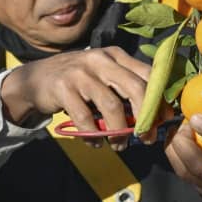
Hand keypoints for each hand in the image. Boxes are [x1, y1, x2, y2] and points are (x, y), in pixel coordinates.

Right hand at [1, 46, 172, 147]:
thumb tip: (156, 117)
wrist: (36, 79)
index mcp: (116, 55)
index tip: (166, 120)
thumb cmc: (79, 82)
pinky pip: (85, 118)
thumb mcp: (104, 76)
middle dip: (146, 118)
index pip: (148, 75)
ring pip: (112, 106)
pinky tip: (96, 143)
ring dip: (119, 132)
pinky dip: (93, 136)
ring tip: (120, 146)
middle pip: (135, 88)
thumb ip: (127, 89)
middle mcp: (101, 60)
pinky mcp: (63, 88)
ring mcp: (81, 72)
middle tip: (147, 138)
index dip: (160, 99)